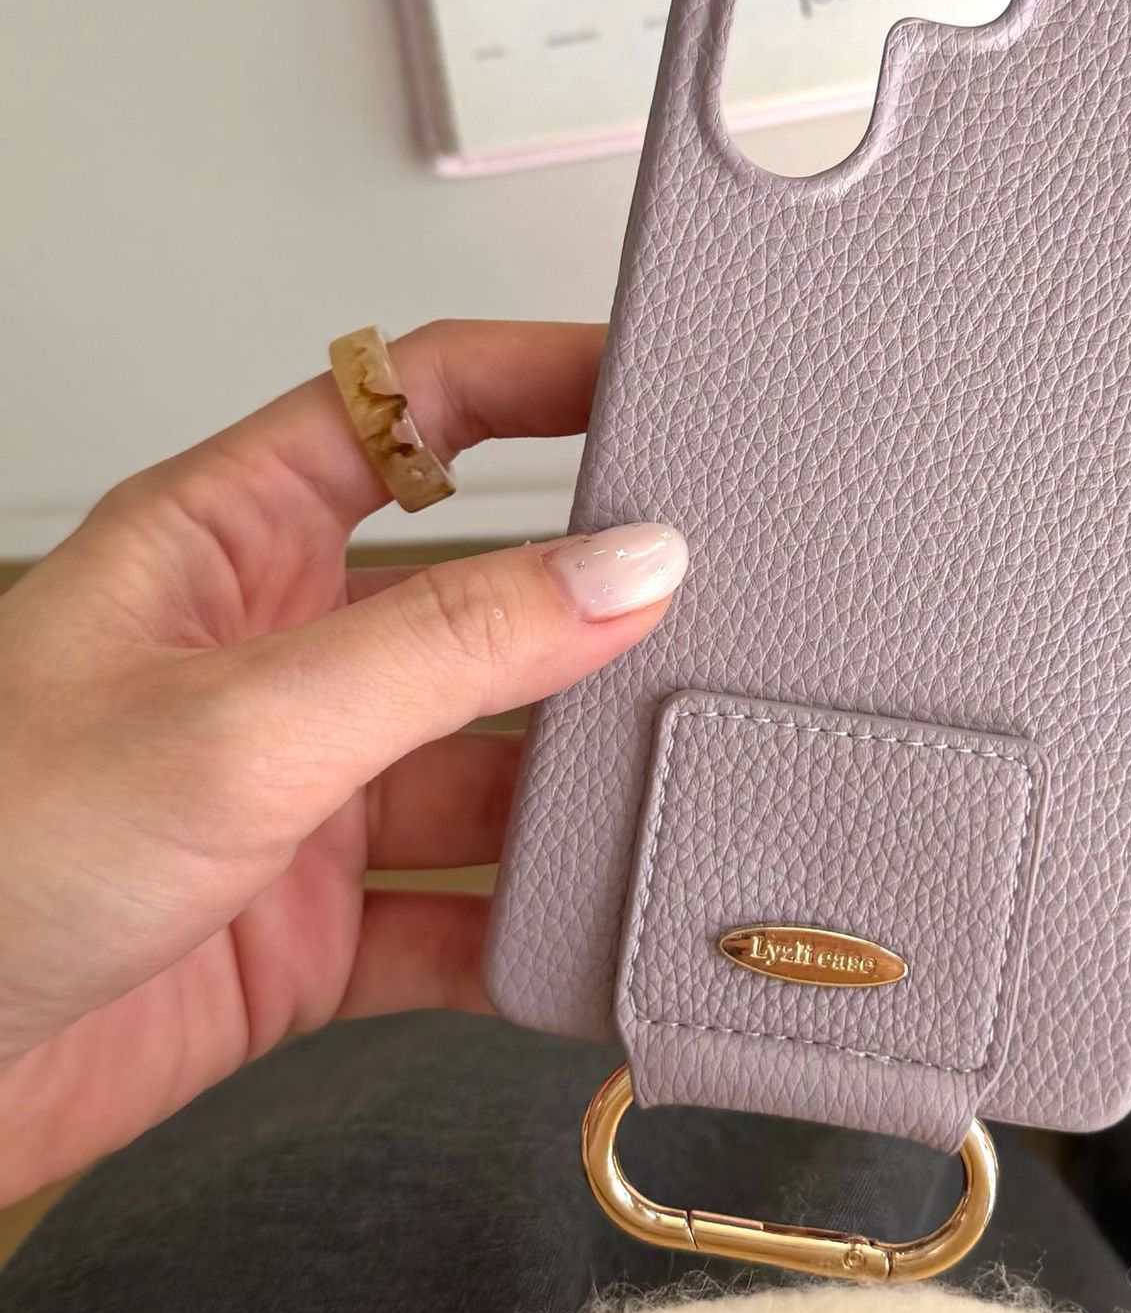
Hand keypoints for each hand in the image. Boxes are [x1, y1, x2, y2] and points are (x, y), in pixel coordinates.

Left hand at [0, 321, 686, 1204]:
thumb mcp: (238, 721)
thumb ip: (449, 645)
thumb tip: (627, 568)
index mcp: (232, 543)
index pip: (411, 407)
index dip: (532, 375)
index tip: (653, 379)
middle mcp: (281, 656)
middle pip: (482, 595)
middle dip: (590, 609)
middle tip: (716, 607)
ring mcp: (307, 792)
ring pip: (491, 766)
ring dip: (572, 791)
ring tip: (668, 790)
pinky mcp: (321, 926)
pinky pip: (464, 915)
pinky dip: (529, 936)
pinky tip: (590, 937)